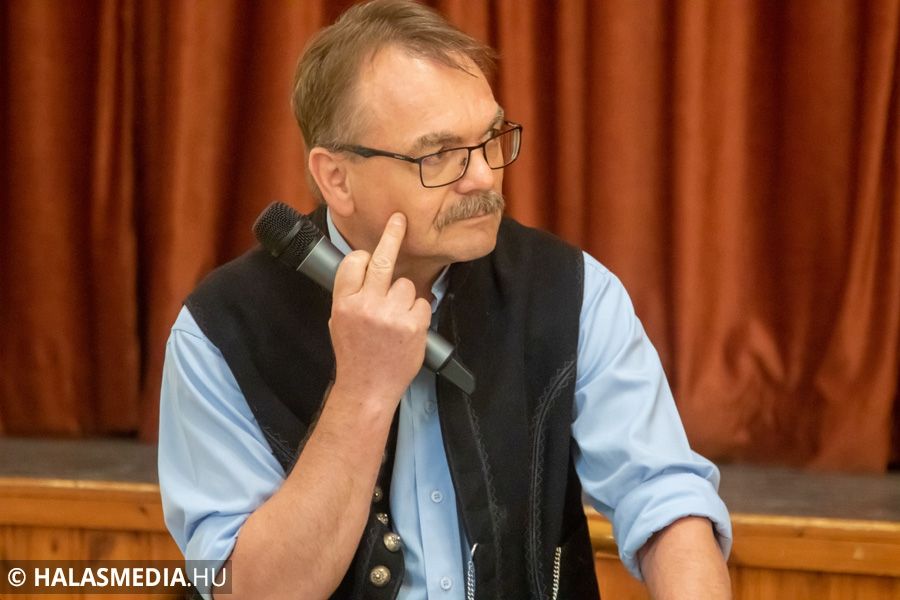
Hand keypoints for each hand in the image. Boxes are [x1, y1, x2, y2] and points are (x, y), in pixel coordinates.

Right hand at [328, 213, 431, 409]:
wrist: (368, 388)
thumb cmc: (354, 354)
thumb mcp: (338, 322)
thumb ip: (351, 294)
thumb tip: (365, 266)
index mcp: (344, 303)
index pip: (354, 262)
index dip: (364, 258)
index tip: (369, 254)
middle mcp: (366, 305)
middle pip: (382, 260)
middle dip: (392, 236)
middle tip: (399, 221)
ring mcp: (390, 315)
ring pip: (407, 285)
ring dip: (405, 297)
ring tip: (395, 321)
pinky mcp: (412, 326)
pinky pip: (422, 304)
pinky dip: (418, 314)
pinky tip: (407, 330)